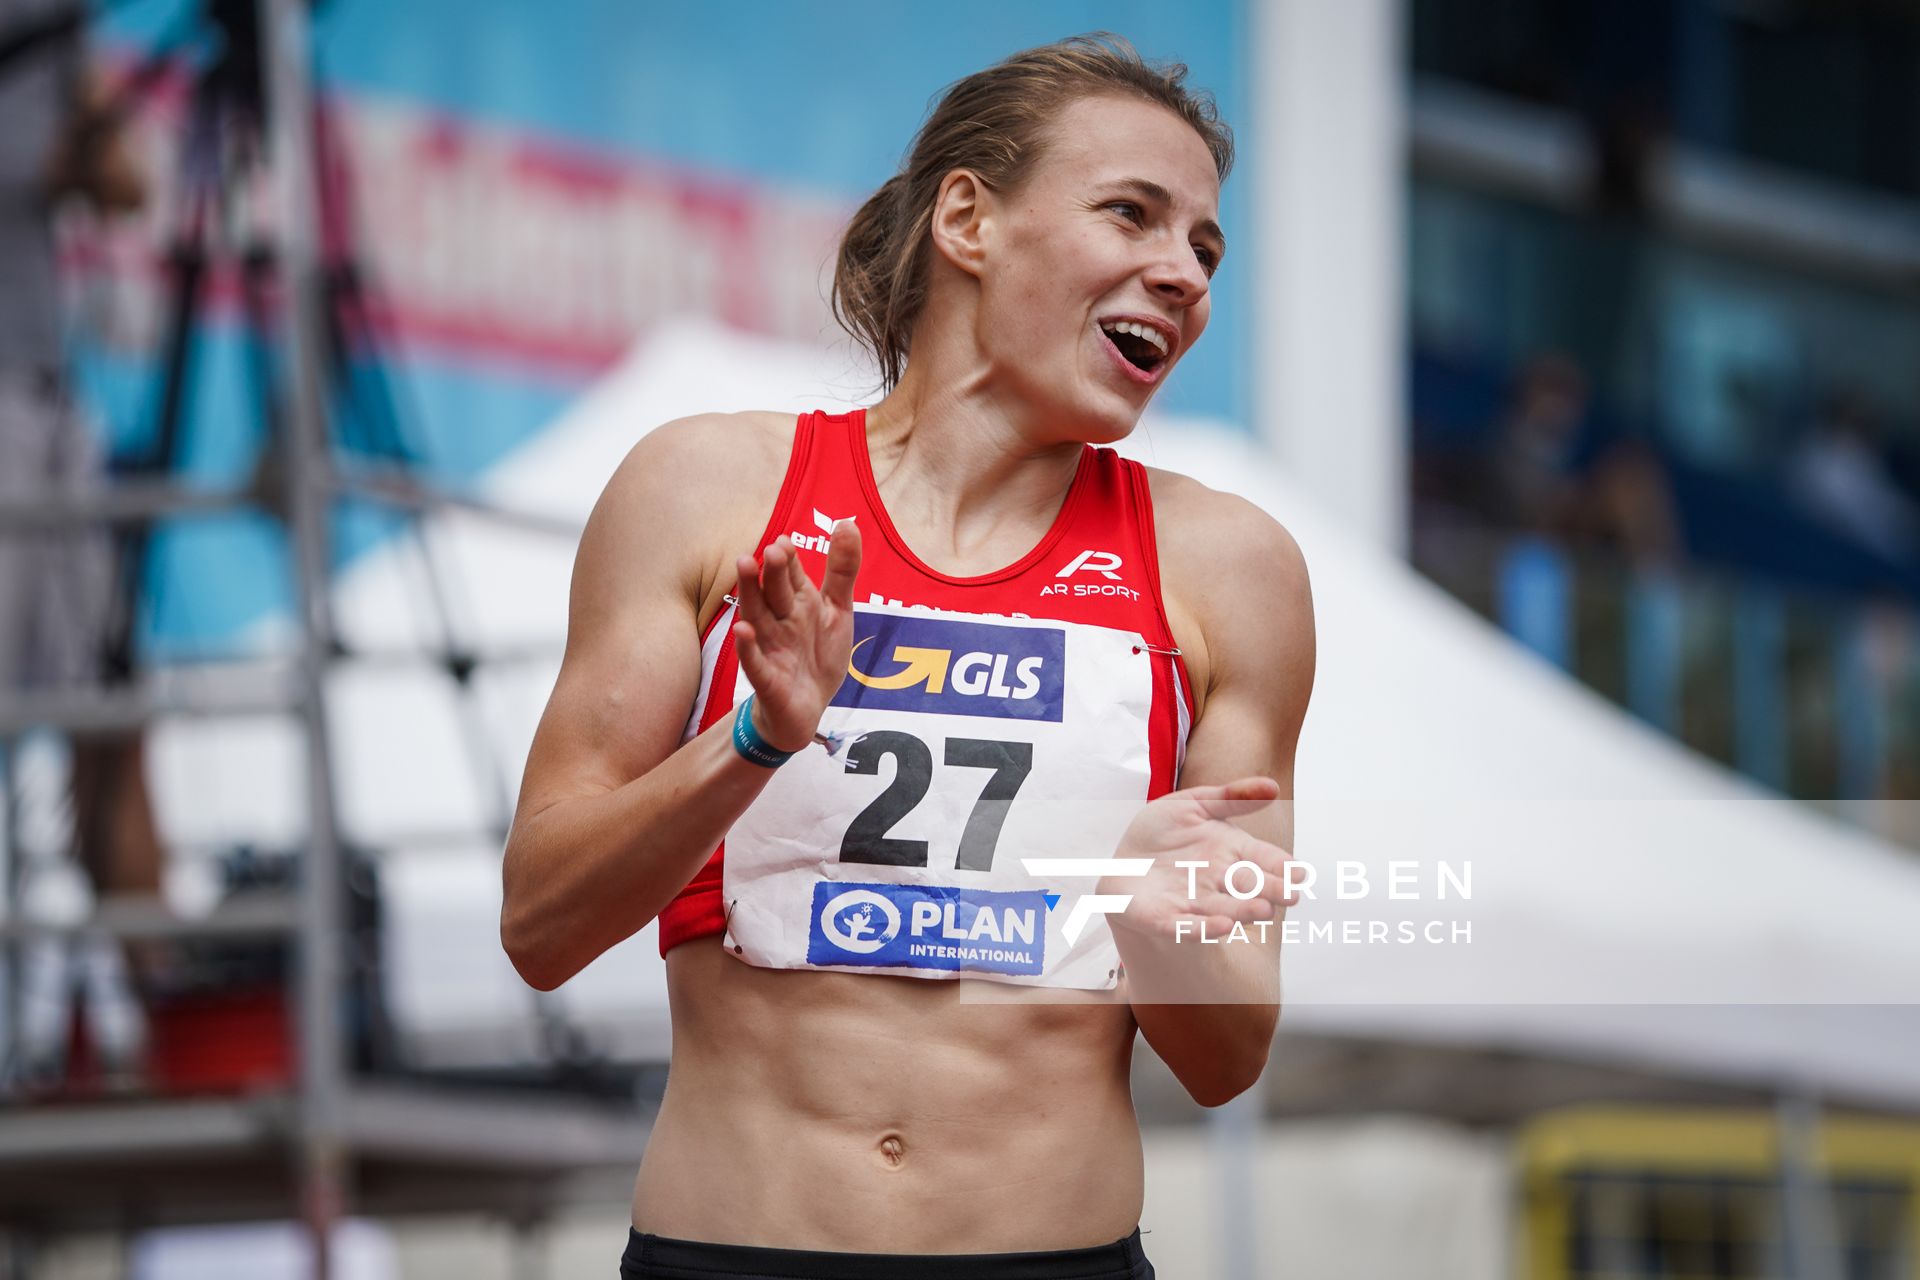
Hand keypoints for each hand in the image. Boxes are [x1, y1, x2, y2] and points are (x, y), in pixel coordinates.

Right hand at [731, 521, 862, 751]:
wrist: (807, 709)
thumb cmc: (818, 655)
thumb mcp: (837, 610)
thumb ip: (842, 569)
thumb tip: (846, 522)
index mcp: (798, 603)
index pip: (791, 576)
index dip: (789, 560)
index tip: (785, 541)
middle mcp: (780, 620)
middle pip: (774, 592)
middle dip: (772, 571)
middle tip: (771, 549)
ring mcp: (771, 648)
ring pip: (758, 617)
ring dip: (751, 594)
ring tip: (744, 566)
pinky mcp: (767, 678)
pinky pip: (755, 662)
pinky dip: (748, 647)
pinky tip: (743, 630)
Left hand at [1098, 777, 1296, 941]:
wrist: (1121, 859)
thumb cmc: (1162, 831)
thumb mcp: (1193, 804)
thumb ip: (1231, 797)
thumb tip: (1273, 786)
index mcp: (1230, 851)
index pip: (1261, 858)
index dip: (1279, 865)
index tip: (1298, 872)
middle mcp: (1218, 880)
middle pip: (1248, 886)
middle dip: (1269, 890)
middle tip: (1290, 895)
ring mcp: (1194, 901)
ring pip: (1224, 908)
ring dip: (1243, 911)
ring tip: (1263, 911)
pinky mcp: (1167, 919)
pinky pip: (1187, 926)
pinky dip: (1204, 929)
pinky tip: (1222, 928)